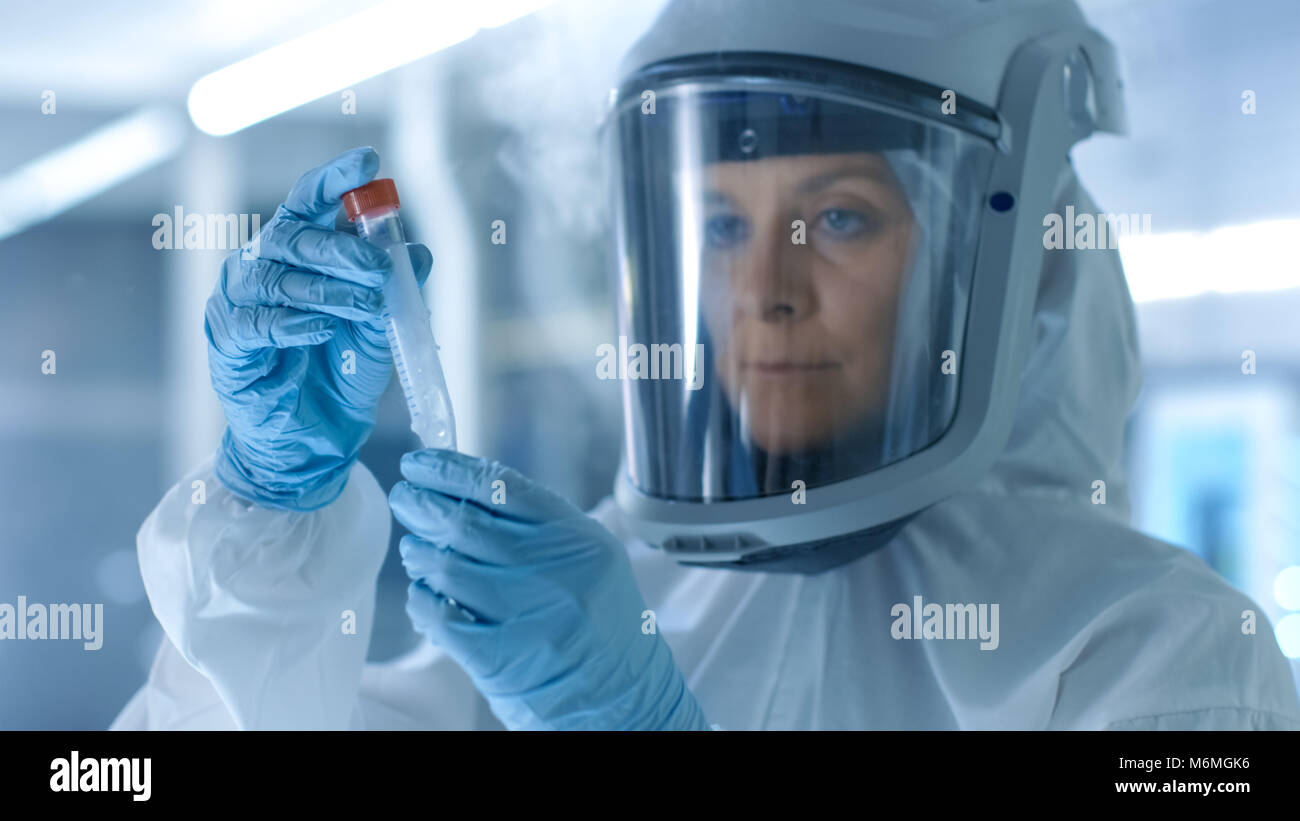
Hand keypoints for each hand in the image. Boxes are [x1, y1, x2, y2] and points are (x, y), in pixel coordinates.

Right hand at [206, 147, 430, 509]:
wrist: (314, 443)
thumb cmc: (340, 377)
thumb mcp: (381, 331)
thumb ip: (396, 292)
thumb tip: (419, 253)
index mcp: (297, 254)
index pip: (308, 202)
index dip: (335, 180)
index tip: (368, 162)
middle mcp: (261, 267)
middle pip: (291, 235)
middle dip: (340, 247)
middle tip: (379, 267)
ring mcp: (237, 303)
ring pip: (275, 277)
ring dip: (326, 289)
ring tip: (366, 307)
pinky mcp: (227, 343)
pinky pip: (256, 322)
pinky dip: (294, 324)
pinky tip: (323, 332)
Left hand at [390, 449, 711, 730]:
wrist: (625, 695)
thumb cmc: (600, 619)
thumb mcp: (588, 557)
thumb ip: (536, 525)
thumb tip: (462, 490)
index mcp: (578, 538)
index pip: (502, 487)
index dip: (450, 470)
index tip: (420, 464)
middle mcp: (555, 572)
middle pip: (466, 522)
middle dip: (422, 505)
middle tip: (405, 498)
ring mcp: (529, 616)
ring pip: (447, 567)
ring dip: (420, 552)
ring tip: (416, 549)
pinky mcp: (503, 659)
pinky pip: (441, 616)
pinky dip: (423, 600)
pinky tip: (425, 594)